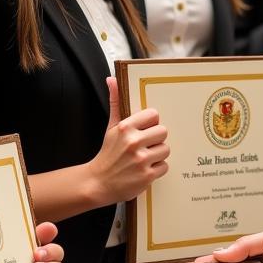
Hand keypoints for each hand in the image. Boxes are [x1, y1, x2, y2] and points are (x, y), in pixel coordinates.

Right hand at [89, 77, 169, 204]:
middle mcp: (133, 142)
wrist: (97, 183)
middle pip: (163, 132)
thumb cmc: (107, 154)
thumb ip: (116, 103)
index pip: (154, 115)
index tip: (145, 130)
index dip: (151, 123)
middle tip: (145, 145)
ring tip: (144, 158)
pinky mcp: (146, 176)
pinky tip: (144, 169)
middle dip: (156, 139)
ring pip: (166, 149)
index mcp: (125, 127)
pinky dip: (157, 169)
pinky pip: (165, 166)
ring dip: (157, 155)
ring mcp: (141, 160)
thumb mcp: (110, 127)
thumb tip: (112, 79)